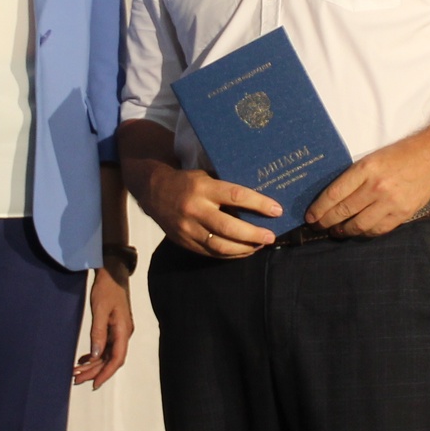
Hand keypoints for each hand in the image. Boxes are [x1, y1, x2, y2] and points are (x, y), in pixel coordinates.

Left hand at [74, 264, 134, 387]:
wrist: (113, 272)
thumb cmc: (107, 288)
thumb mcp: (100, 309)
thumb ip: (98, 332)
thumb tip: (96, 356)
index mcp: (123, 330)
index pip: (117, 358)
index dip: (106, 373)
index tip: (94, 384)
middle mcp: (123, 334)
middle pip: (110, 359)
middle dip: (94, 371)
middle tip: (76, 379)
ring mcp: (119, 331)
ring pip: (106, 354)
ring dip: (92, 364)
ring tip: (76, 372)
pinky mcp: (113, 327)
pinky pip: (104, 346)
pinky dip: (94, 355)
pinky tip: (83, 359)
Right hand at [128, 158, 281, 256]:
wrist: (153, 190)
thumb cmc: (187, 181)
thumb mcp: (205, 176)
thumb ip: (225, 188)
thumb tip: (258, 199)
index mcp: (203, 188)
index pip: (236, 196)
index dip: (259, 204)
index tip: (276, 210)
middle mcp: (195, 209)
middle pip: (229, 227)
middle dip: (253, 234)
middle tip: (270, 236)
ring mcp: (188, 228)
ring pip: (220, 245)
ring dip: (244, 248)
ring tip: (259, 245)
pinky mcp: (184, 242)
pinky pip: (211, 253)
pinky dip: (230, 255)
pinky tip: (243, 251)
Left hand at [306, 139, 429, 235]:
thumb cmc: (400, 156)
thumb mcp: (371, 159)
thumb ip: (353, 177)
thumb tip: (330, 198)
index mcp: (366, 168)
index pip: (334, 193)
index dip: (319, 208)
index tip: (310, 216)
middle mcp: (377, 186)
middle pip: (343, 211)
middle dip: (326, 222)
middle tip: (318, 226)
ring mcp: (390, 202)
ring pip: (359, 225)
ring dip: (343, 231)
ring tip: (336, 231)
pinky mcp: (402, 213)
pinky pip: (377, 230)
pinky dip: (364, 233)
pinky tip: (357, 231)